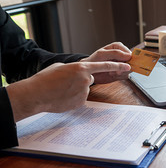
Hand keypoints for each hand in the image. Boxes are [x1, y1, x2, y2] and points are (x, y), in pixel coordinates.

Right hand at [6, 61, 130, 121]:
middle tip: (67, 83)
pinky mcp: (82, 101)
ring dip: (76, 89)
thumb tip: (78, 72)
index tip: (127, 65)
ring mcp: (85, 91)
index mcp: (81, 67)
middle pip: (90, 78)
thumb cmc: (45, 80)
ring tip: (61, 90)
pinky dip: (74, 98)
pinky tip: (63, 97)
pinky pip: (81, 98)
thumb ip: (74, 68)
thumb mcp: (61, 67)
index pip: (104, 66)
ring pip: (84, 89)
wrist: (37, 94)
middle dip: (81, 80)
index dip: (117, 65)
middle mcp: (86, 79)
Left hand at [80, 42, 131, 83]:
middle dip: (123, 67)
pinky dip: (119, 77)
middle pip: (132, 61)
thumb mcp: (102, 54)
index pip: (129, 52)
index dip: (127, 59)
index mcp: (118, 47)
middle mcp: (122, 55)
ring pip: (130, 69)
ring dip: (121, 72)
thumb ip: (116, 53)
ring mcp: (123, 64)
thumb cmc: (94, 60)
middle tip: (115, 69)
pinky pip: (126, 75)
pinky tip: (112, 75)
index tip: (121, 63)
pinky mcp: (122, 72)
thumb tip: (129, 55)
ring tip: (111, 71)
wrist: (89, 71)